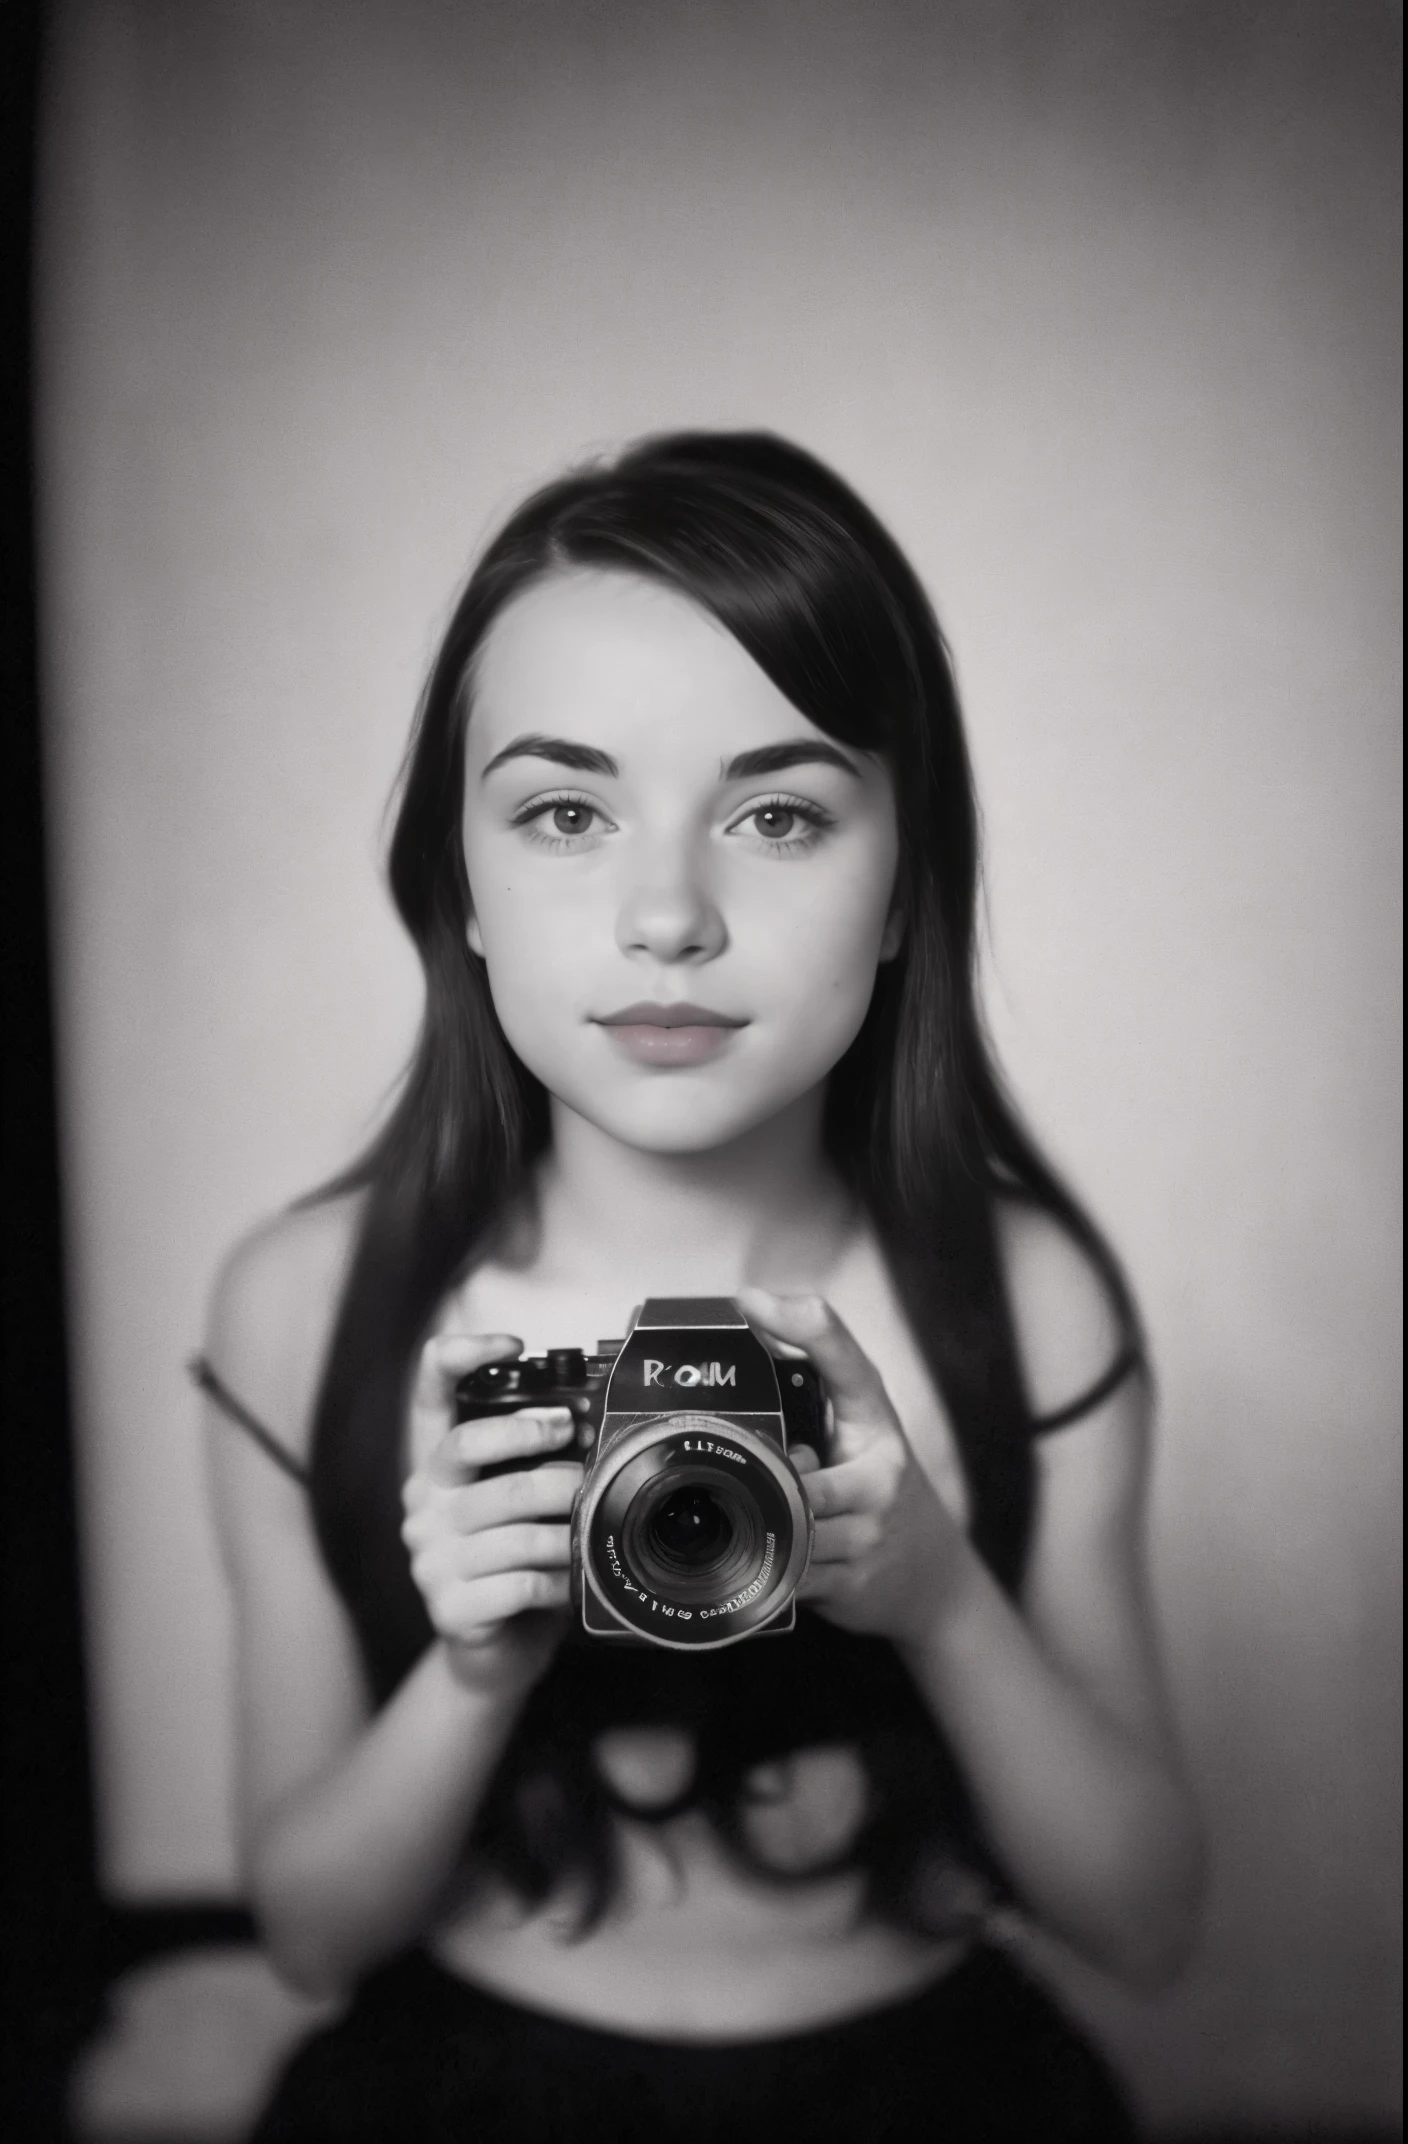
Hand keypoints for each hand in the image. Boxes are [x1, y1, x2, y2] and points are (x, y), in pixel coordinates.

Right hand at [400, 1332, 582, 1691]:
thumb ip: (530, 1461)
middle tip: (577, 1448)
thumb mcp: (515, 1502)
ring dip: (567, 1530)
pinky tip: (572, 1584)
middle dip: (535, 1441)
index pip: (428, 1393)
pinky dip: (560, 1582)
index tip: (512, 1344)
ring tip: (591, 1533)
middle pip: (470, 1448)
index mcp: (436, 1466)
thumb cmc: (514, 1561)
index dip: (461, 1355)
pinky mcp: (449, 1607)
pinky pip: (520, 1582)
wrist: (493, 1650)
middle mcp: (422, 1503)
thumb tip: (588, 1421)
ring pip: (513, 1524)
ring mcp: (429, 1556)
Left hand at [737, 1290, 969, 1649]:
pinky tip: (767, 1551)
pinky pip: (789, 1572)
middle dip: (764, 1480)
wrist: (930, 1574)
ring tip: (755, 1513)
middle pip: (797, 1474)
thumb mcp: (859, 1420)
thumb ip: (816, 1366)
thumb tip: (755, 1307)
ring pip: (789, 1525)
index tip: (752, 1302)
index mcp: (876, 1420)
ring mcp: (870, 1531)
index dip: (802, 1326)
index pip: (846, 1362)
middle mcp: (881, 1472)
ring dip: (763, 1522)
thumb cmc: (876, 1483)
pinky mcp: (855, 1580)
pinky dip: (767, 1564)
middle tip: (748, 1476)